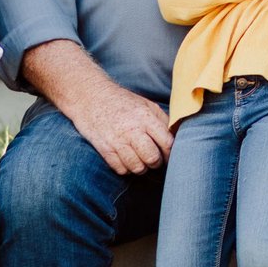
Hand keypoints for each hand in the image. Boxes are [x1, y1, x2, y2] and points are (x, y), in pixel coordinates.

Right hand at [58, 74, 174, 175]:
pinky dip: (125, 168)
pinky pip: (121, 169)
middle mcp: (132, 130)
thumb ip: (162, 121)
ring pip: (137, 168)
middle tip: (153, 158)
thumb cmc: (122, 102)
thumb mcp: (146, 104)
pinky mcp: (104, 149)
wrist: (90, 97)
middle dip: (155, 162)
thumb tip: (177, 138)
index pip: (167, 143)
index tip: (168, 155)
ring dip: (141, 167)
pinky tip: (125, 159)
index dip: (170, 153)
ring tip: (139, 159)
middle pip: (153, 159)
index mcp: (146, 117)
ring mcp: (117, 140)